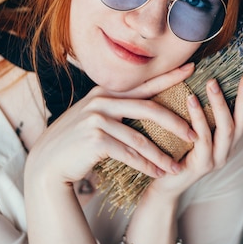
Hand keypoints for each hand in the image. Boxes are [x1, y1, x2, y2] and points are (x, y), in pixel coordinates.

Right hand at [25, 63, 196, 189]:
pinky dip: (145, 166)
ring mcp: (97, 119)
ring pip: (140, 138)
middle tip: (194, 134)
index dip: (169, 77)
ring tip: (177, 167)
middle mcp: (102, 101)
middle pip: (148, 108)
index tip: (193, 69)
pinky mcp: (95, 140)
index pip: (144, 84)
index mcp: (106, 92)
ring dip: (161, 155)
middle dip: (174, 122)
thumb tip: (145, 104)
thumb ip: (116, 107)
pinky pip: (129, 154)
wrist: (48, 161)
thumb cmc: (76, 140)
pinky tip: (158, 174)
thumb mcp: (94, 115)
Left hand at [146, 73, 242, 199]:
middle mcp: (228, 149)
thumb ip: (206, 111)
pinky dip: (199, 118)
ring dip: (221, 104)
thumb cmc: (178, 149)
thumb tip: (208, 79)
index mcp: (230, 140)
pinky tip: (192, 99)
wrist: (164, 183)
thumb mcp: (196, 129)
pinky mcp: (202, 165)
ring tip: (213, 82)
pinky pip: (203, 138)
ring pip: (226, 128)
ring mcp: (217, 159)